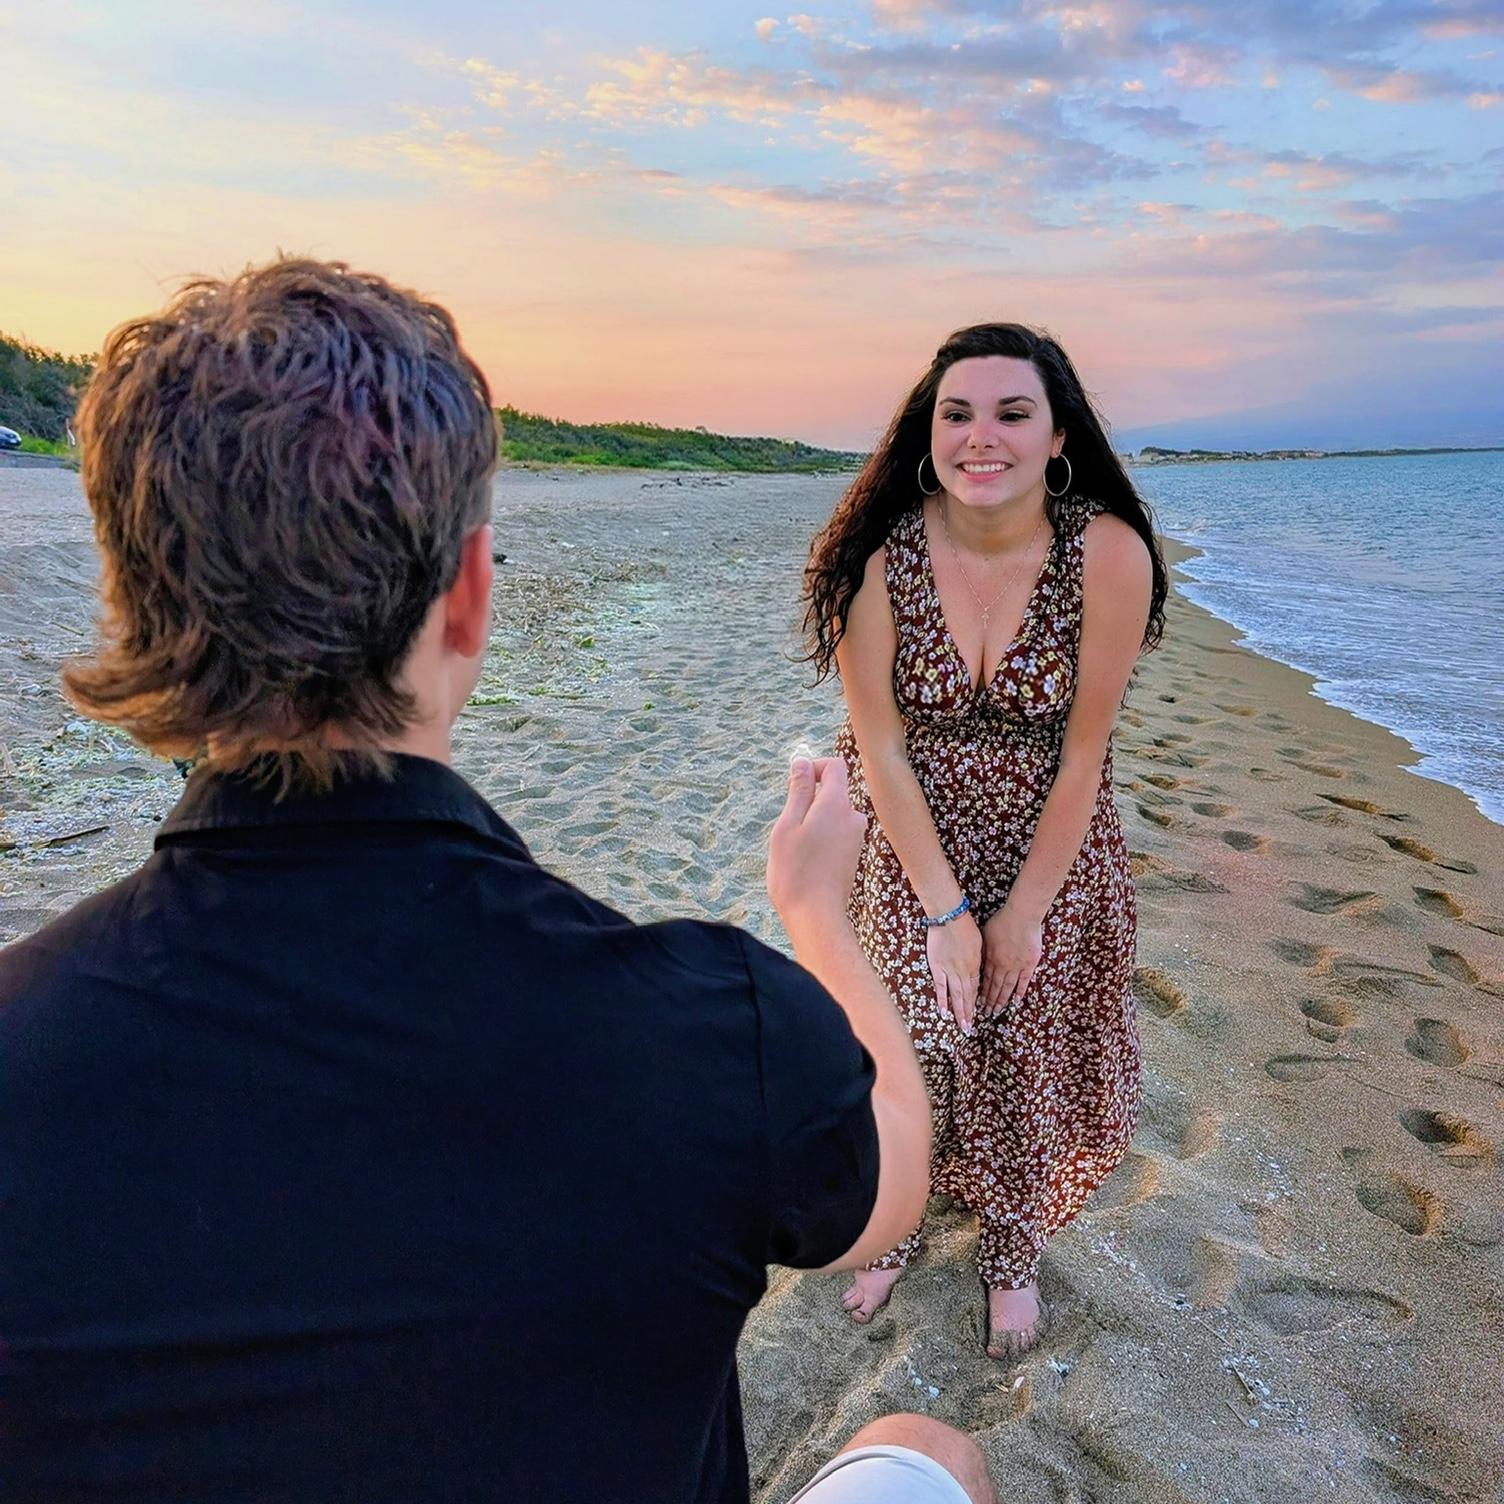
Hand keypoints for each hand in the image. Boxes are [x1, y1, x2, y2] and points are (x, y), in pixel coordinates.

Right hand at [767, 756, 865, 940]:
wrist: (816, 916)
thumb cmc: (795, 871)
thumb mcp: (787, 825)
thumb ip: (798, 791)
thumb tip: (802, 762)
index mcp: (836, 804)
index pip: (835, 766)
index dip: (814, 767)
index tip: (795, 783)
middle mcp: (853, 816)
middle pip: (833, 791)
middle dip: (809, 799)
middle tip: (789, 825)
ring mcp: (856, 836)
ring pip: (832, 814)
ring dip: (813, 821)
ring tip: (797, 848)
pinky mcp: (853, 854)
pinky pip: (837, 832)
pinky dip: (821, 837)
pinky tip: (807, 861)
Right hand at [925, 909, 981, 1034]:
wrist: (950, 916)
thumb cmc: (965, 926)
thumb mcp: (979, 943)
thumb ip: (977, 959)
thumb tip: (977, 969)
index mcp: (975, 965)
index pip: (976, 989)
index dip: (976, 1002)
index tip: (978, 1014)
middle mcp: (965, 972)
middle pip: (967, 996)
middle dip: (969, 1013)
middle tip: (969, 1029)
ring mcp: (950, 971)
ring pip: (956, 996)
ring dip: (959, 1012)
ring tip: (962, 1026)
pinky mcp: (937, 967)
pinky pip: (941, 987)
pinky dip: (943, 1001)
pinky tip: (944, 1013)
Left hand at [980, 904, 1043, 1016]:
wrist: (1021, 917)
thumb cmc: (1002, 921)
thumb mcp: (985, 934)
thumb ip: (983, 949)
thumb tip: (978, 958)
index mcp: (991, 958)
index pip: (985, 980)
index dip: (981, 992)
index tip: (977, 1003)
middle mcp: (1002, 965)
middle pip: (995, 987)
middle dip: (989, 1001)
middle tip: (986, 1013)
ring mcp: (1016, 966)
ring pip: (1008, 987)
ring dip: (1002, 1000)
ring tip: (997, 1011)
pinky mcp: (1029, 964)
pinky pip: (1024, 981)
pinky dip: (1020, 992)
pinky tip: (1016, 1001)